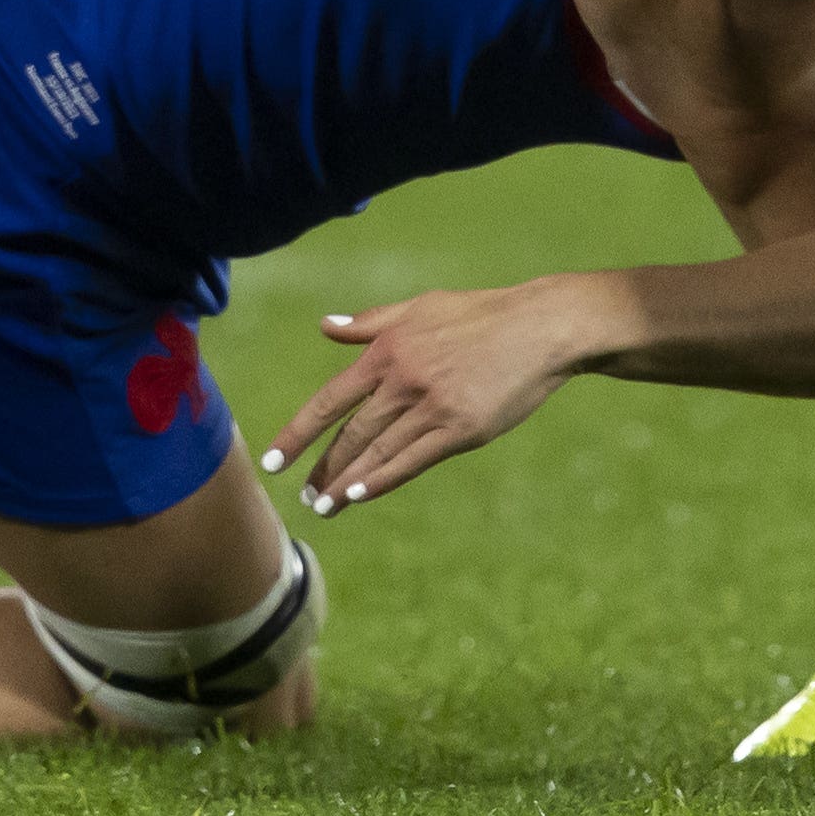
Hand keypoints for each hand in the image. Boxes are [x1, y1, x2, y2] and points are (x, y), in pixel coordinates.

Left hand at [256, 280, 615, 513]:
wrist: (541, 327)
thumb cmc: (481, 315)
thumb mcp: (421, 307)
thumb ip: (371, 323)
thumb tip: (326, 325)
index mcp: (388, 350)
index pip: (330, 399)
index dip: (298, 432)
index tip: (273, 459)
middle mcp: (403, 379)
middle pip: (351, 434)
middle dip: (323, 468)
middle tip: (304, 495)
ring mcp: (432, 406)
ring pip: (378, 453)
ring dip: (346, 484)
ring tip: (324, 507)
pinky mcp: (461, 428)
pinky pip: (413, 461)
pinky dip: (383, 480)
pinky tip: (360, 497)